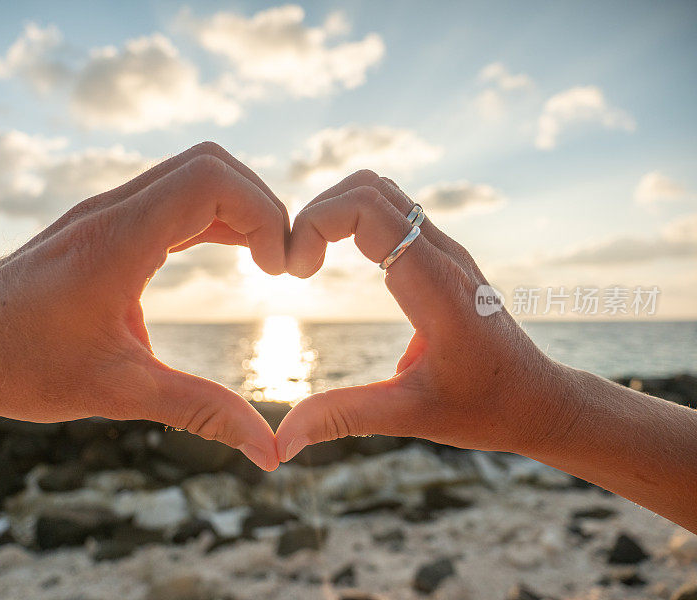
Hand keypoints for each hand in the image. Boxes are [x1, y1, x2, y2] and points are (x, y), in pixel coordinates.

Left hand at [0, 142, 287, 470]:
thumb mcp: (118, 392)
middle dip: (260, 205)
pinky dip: (212, 219)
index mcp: (119, 240)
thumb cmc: (19, 364)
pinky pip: (172, 200)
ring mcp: (107, 213)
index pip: (210, 180)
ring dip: (238, 210)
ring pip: (192, 177)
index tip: (278, 269)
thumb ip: (200, 412)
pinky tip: (229, 254)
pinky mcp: (103, 226)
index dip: (263, 212)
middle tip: (277, 263)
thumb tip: (265, 450)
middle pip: (210, 166)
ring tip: (264, 261)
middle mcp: (113, 212)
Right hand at [276, 169, 573, 460]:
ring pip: (383, 193)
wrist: (541, 401)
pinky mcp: (444, 259)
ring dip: (336, 212)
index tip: (298, 272)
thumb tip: (284, 441)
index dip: (317, 223)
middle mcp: (443, 256)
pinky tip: (338, 261)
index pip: (367, 209)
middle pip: (369, 187)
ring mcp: (447, 252)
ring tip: (311, 260)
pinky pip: (395, 214)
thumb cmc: (487, 409)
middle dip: (318, 212)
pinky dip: (355, 221)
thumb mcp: (410, 416)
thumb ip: (343, 418)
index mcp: (435, 286)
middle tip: (298, 265)